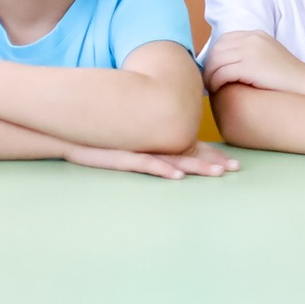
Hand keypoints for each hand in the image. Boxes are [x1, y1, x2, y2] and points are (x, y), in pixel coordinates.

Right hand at [64, 140, 241, 179]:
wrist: (68, 128)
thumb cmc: (97, 137)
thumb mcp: (127, 140)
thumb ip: (146, 144)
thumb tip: (165, 155)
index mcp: (156, 139)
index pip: (190, 148)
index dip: (212, 155)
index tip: (234, 163)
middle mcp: (152, 142)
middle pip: (189, 153)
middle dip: (213, 161)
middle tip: (236, 168)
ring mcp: (139, 148)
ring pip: (174, 158)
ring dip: (197, 166)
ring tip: (218, 173)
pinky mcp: (122, 155)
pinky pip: (146, 163)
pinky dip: (162, 169)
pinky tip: (177, 175)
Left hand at [200, 31, 304, 96]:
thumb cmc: (286, 77)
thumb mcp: (267, 55)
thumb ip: (248, 52)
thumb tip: (223, 62)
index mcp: (256, 34)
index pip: (224, 40)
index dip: (215, 55)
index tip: (214, 70)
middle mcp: (252, 39)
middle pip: (217, 50)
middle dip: (209, 66)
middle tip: (208, 81)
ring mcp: (251, 51)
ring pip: (216, 62)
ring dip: (210, 76)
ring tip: (212, 87)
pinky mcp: (249, 66)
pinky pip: (221, 73)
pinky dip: (216, 82)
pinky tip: (219, 90)